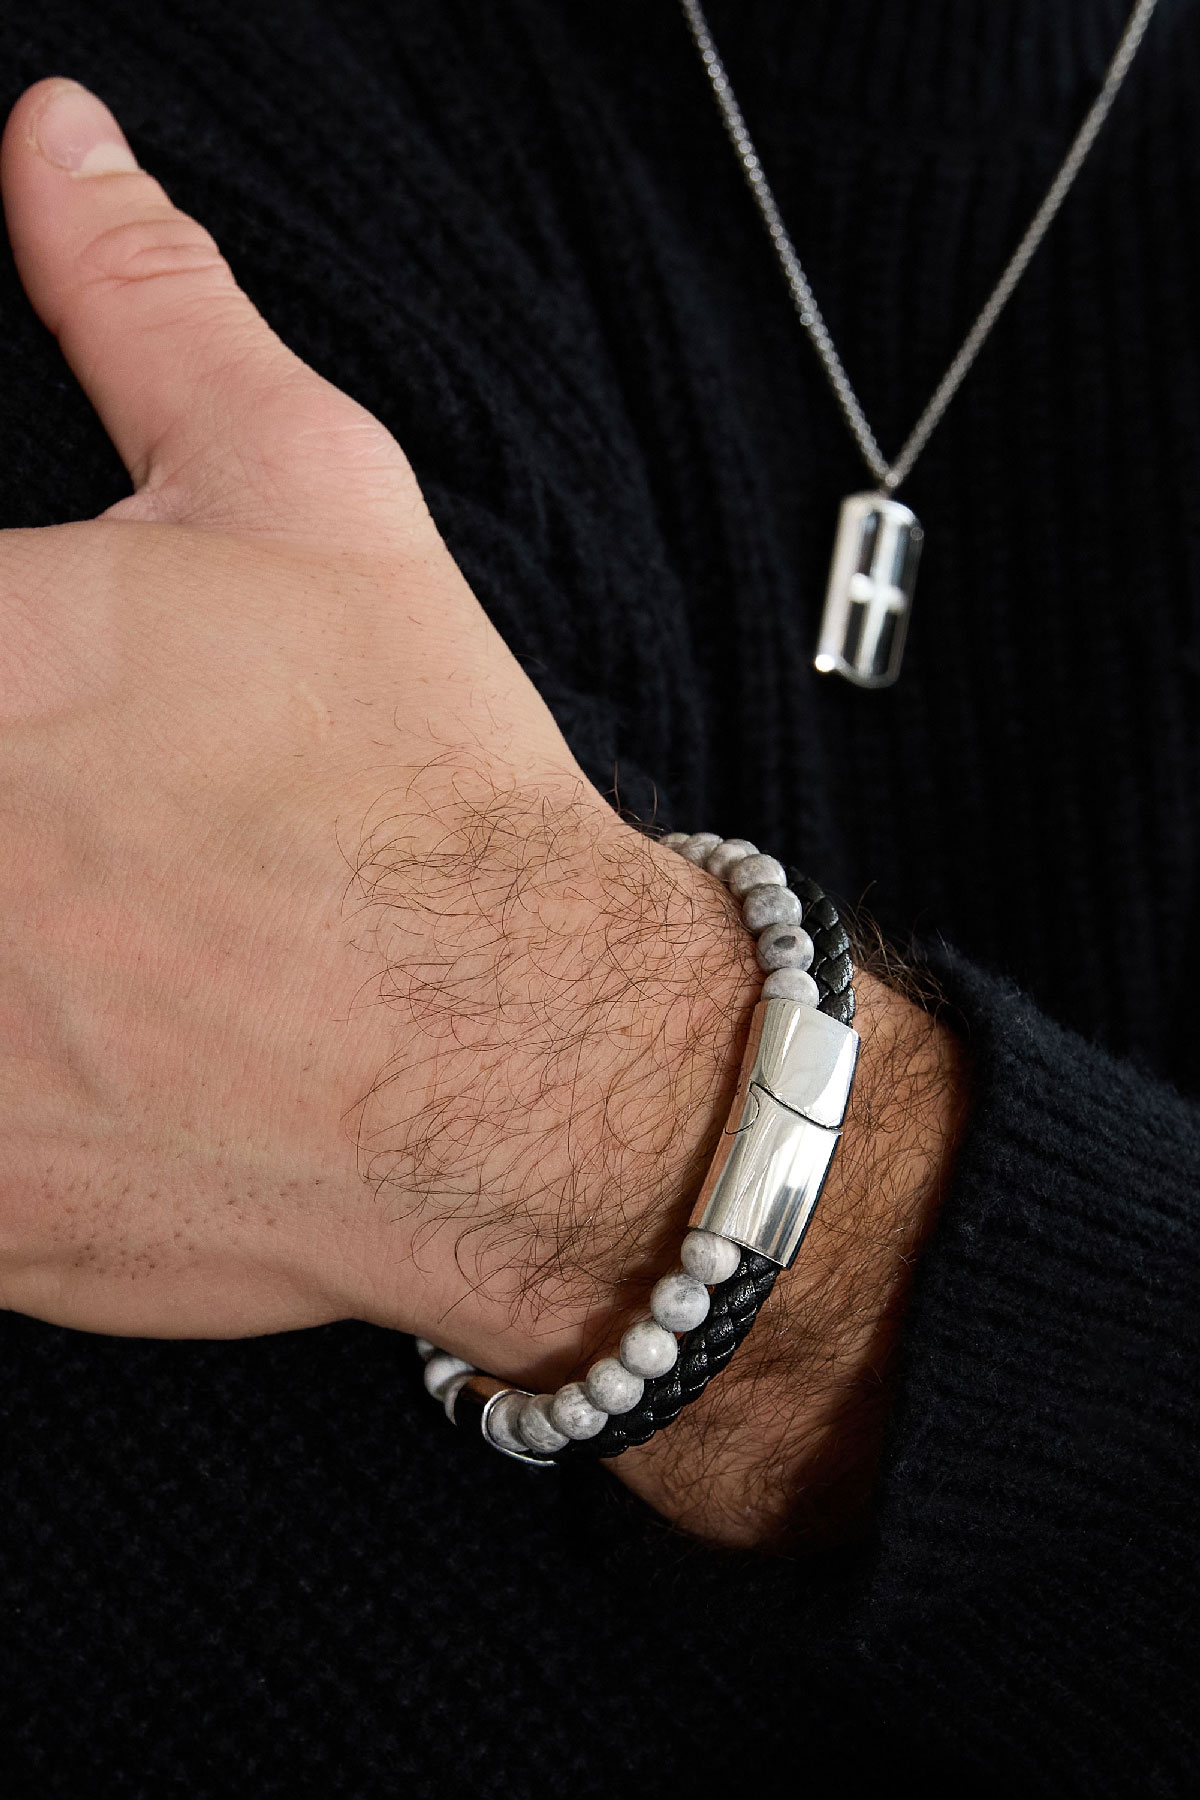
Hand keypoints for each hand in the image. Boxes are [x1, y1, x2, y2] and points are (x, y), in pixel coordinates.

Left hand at [0, 80, 964, 1546]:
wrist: (525, 1059)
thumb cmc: (420, 792)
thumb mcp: (301, 499)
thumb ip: (144, 304)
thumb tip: (59, 143)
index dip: (7, 683)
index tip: (53, 724)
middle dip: (23, 801)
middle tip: (95, 825)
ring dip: (13, 952)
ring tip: (114, 929)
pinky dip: (21, 1079)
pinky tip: (103, 1042)